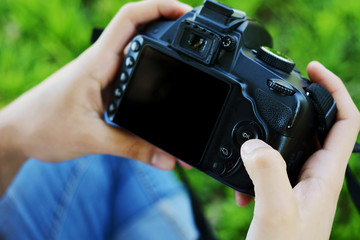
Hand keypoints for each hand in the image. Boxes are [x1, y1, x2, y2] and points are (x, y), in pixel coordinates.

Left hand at [0, 0, 190, 169]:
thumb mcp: (92, 140)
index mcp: (97, 63)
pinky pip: (132, 75)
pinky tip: (163, 89)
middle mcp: (102, 63)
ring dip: (161, 54)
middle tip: (194, 39)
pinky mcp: (104, 88)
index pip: (130, 20)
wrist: (19, 133)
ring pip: (137, 55)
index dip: (159, 8)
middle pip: (140, 32)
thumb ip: (134, 149)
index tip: (184, 12)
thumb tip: (168, 159)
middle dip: (169, 27)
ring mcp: (103, 75)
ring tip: (186, 62)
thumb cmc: (43, 127)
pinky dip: (151, 77)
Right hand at [235, 62, 359, 238]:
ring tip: (248, 134)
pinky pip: (268, 165)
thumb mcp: (275, 210)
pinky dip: (252, 164)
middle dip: (302, 103)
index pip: (346, 122)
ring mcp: (297, 185)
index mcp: (324, 175)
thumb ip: (266, 172)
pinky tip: (239, 181)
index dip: (334, 90)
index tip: (314, 70)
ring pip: (289, 145)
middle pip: (318, 127)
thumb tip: (253, 143)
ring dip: (269, 136)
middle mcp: (315, 176)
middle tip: (281, 87)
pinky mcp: (280, 193)